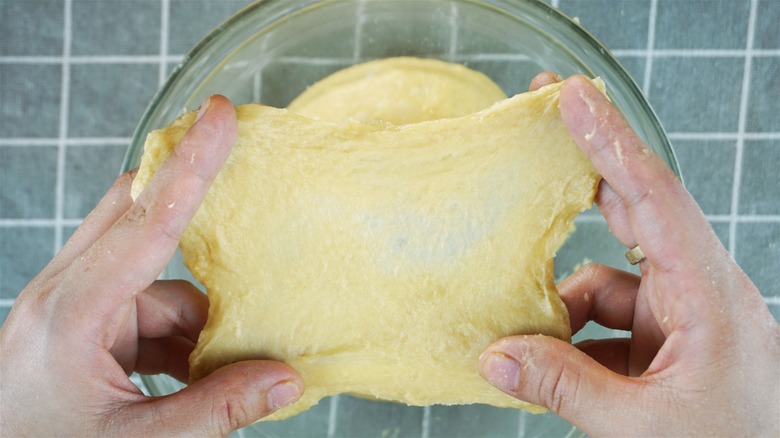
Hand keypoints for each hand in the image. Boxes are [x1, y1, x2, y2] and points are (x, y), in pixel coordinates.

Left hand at [0, 96, 302, 436]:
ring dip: (198, 313)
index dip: (191, 164)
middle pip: (137, 219)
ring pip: (153, 278)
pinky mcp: (82, 328)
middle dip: (193, 203)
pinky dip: (183, 336)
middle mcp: (66, 296)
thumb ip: (217, 409)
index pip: (145, 221)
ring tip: (233, 359)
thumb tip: (287, 378)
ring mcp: (73, 309)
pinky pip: (146, 310)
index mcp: (70, 313)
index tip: (220, 115)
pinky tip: (201, 373)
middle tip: (244, 175)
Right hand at [479, 74, 779, 435]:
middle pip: (633, 211)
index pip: (654, 198)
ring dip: (560, 306)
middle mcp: (698, 292)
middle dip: (582, 173)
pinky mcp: (664, 342)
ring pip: (604, 282)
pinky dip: (570, 337)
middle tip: (539, 126)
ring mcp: (680, 317)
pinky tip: (548, 365)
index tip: (572, 97)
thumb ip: (564, 388)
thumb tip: (495, 357)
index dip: (609, 142)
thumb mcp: (644, 428)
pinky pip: (604, 320)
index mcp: (710, 297)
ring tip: (524, 339)